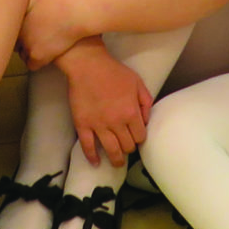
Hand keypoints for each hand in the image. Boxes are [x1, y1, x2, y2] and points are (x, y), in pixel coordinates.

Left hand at [21, 0, 90, 67]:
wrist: (74, 14)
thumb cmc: (58, 0)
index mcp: (16, 18)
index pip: (8, 28)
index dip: (17, 29)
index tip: (24, 28)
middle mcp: (17, 33)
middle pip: (14, 42)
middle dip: (20, 41)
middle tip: (32, 37)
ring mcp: (26, 46)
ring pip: (21, 54)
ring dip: (28, 51)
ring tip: (40, 46)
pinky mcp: (37, 57)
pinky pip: (30, 65)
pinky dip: (36, 62)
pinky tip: (43, 56)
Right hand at [63, 46, 152, 164]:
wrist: (88, 65)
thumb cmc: (114, 72)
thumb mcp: (137, 82)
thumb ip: (145, 102)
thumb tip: (146, 120)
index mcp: (131, 113)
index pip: (140, 136)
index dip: (139, 138)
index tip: (136, 137)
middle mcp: (116, 123)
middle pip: (127, 146)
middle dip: (129, 148)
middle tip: (126, 147)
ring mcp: (98, 125)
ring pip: (111, 150)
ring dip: (116, 159)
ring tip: (117, 163)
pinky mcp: (82, 125)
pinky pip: (87, 146)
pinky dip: (92, 157)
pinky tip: (96, 163)